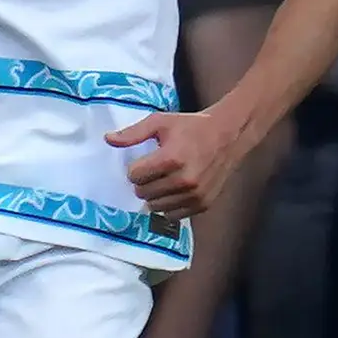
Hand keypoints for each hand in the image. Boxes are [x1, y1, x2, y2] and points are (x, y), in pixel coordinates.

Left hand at [108, 101, 259, 222]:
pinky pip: (172, 215)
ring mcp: (194, 195)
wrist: (229, 135)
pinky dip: (169, 205)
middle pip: (142, 193)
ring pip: (155, 207)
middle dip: (144, 182)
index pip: (134, 176)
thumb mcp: (161, 122)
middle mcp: (183, 180)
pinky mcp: (203, 204)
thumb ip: (133, 133)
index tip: (146, 160)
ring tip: (165, 180)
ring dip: (155, 195)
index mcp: (171, 158)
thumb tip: (107, 139)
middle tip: (155, 170)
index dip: (136, 168)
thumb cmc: (191, 127)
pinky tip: (174, 191)